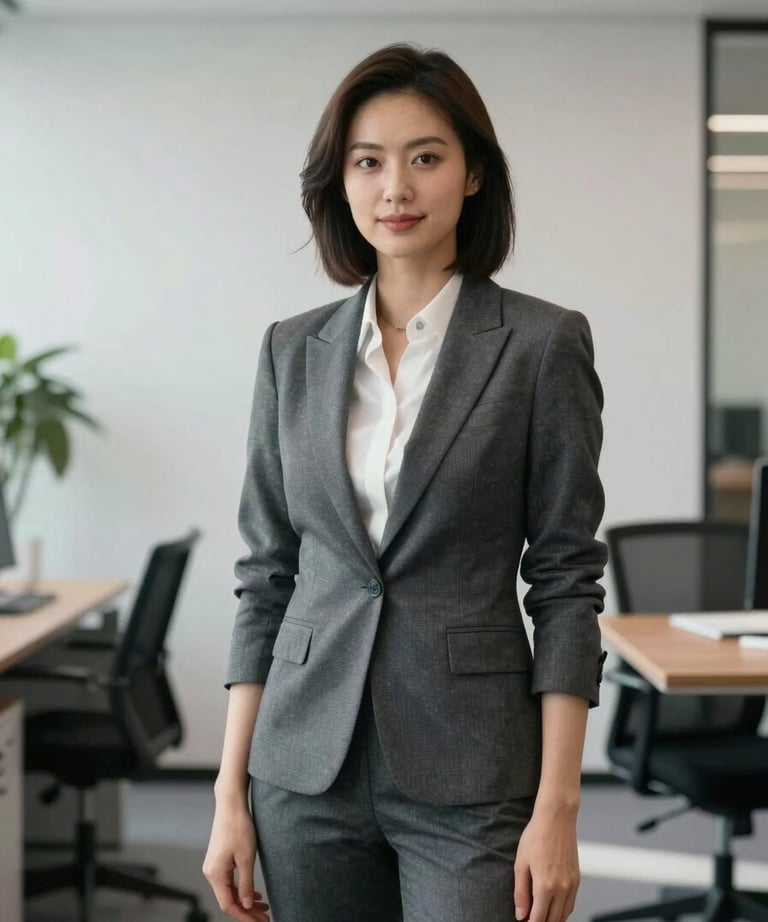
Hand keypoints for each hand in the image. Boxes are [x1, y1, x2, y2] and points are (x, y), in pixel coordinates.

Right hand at [202, 800, 270, 920]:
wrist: (230, 804)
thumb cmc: (238, 827)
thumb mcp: (246, 858)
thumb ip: (245, 884)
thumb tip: (245, 905)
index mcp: (215, 874)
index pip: (228, 905)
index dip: (244, 916)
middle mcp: (211, 872)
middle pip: (229, 900)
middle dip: (247, 911)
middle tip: (265, 917)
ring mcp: (214, 866)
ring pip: (230, 891)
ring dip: (245, 900)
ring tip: (263, 906)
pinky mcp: (219, 860)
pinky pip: (229, 881)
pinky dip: (241, 889)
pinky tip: (254, 893)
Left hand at [513, 805, 579, 921]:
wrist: (557, 818)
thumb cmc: (536, 836)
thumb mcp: (521, 864)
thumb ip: (521, 893)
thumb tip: (521, 915)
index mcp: (546, 886)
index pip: (539, 919)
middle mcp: (562, 889)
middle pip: (553, 920)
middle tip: (530, 918)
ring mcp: (572, 884)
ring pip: (565, 914)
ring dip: (553, 919)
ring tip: (540, 915)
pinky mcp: (577, 879)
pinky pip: (571, 903)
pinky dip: (562, 910)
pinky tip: (553, 907)